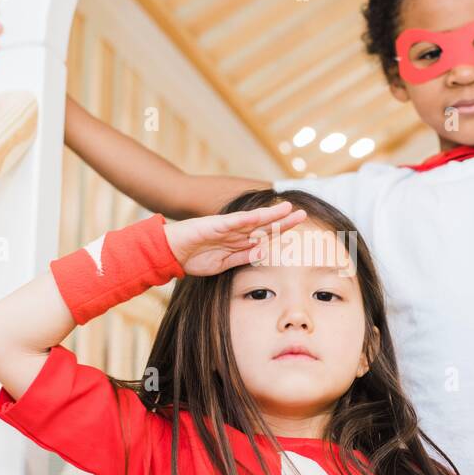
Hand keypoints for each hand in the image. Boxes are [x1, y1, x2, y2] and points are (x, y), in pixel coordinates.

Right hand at [163, 201, 306, 276]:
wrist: (170, 252)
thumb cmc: (193, 258)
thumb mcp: (222, 265)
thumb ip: (242, 258)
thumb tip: (262, 254)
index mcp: (237, 242)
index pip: (263, 237)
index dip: (280, 233)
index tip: (297, 233)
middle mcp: (235, 232)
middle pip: (264, 226)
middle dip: (284, 221)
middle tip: (303, 215)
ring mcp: (227, 227)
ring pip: (255, 221)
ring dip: (273, 216)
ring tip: (290, 209)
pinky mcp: (216, 224)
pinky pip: (237, 221)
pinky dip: (252, 218)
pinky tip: (266, 215)